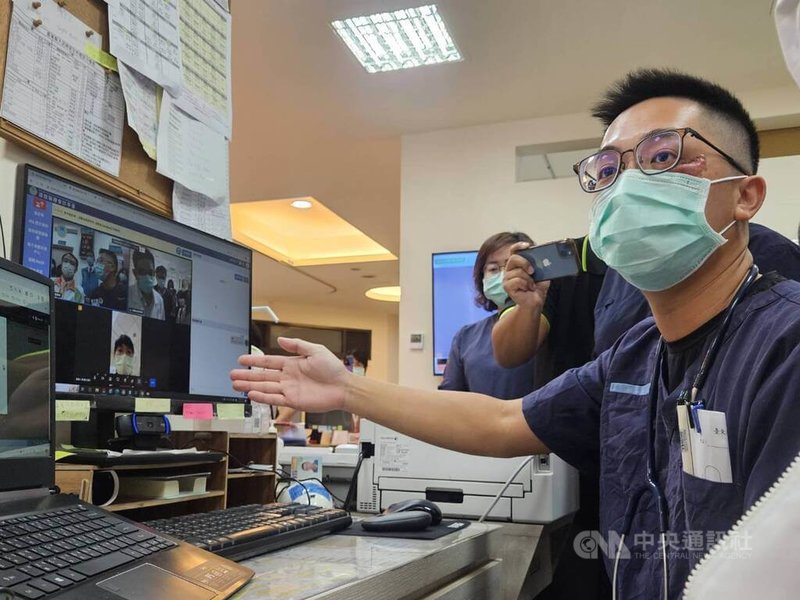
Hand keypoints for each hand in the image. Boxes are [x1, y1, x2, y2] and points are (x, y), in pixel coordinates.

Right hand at [230, 337, 349, 411]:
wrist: (343, 387)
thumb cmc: (333, 369)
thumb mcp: (315, 350)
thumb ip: (297, 345)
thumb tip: (282, 339)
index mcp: (292, 364)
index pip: (269, 362)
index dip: (254, 360)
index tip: (241, 359)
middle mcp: (288, 377)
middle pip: (263, 376)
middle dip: (247, 375)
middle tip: (232, 374)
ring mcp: (289, 390)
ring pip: (265, 388)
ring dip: (250, 386)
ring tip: (236, 385)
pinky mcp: (293, 401)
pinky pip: (274, 399)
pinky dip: (262, 397)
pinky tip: (251, 394)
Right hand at [503, 242, 549, 308]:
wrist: (535, 302)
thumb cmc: (537, 287)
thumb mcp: (543, 274)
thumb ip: (542, 265)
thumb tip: (546, 258)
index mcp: (517, 264)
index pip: (513, 250)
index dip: (519, 246)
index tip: (528, 246)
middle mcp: (510, 269)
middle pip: (513, 258)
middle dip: (524, 262)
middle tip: (533, 271)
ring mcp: (507, 278)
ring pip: (518, 272)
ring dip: (528, 279)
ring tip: (532, 285)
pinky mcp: (507, 286)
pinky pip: (517, 281)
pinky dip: (525, 285)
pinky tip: (528, 289)